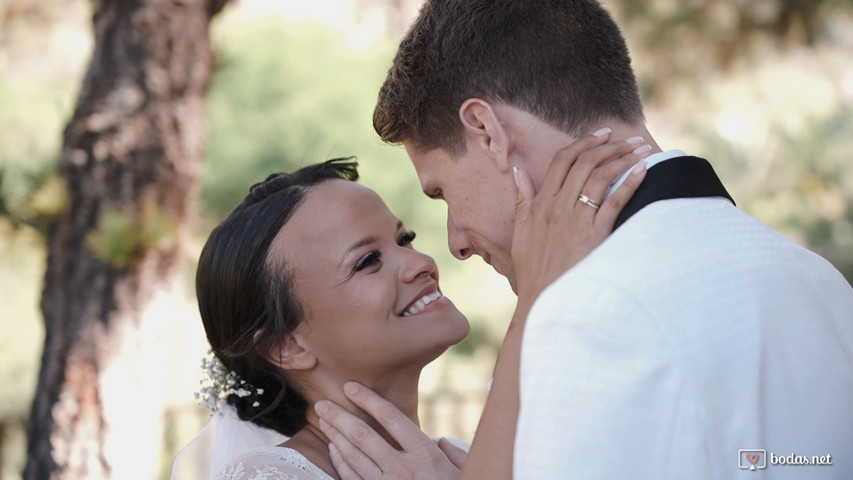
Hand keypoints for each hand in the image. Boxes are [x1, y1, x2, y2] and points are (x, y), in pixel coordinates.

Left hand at [315, 382, 460, 479]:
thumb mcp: (462, 472)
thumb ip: (452, 453)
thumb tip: (440, 441)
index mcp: (424, 453)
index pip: (390, 417)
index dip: (368, 399)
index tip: (350, 387)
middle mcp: (403, 468)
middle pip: (363, 435)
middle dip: (339, 416)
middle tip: (322, 404)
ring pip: (353, 456)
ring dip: (335, 436)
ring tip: (324, 421)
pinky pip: (352, 478)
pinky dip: (340, 461)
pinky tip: (334, 448)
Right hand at [511, 131, 647, 302]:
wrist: (545, 300)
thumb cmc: (533, 269)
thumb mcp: (520, 232)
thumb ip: (522, 199)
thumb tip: (519, 172)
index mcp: (540, 204)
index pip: (562, 161)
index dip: (583, 143)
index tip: (601, 135)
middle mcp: (558, 207)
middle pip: (585, 163)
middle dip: (609, 146)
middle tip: (627, 138)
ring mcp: (577, 220)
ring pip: (601, 176)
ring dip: (623, 158)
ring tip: (639, 148)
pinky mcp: (595, 234)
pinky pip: (615, 201)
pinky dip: (630, 182)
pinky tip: (642, 170)